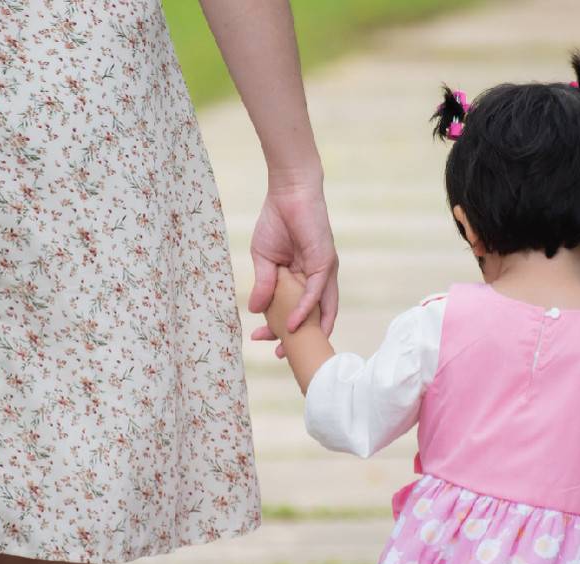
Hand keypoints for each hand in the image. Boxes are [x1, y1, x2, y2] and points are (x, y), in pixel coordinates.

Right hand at [246, 179, 338, 354]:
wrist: (288, 193)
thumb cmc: (277, 221)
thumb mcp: (264, 259)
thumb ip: (263, 285)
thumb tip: (254, 311)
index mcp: (302, 279)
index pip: (294, 310)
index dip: (280, 328)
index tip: (262, 341)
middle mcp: (316, 279)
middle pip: (311, 316)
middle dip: (296, 338)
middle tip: (279, 354)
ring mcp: (323, 273)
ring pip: (319, 310)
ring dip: (305, 331)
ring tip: (288, 348)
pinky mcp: (325, 263)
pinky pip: (316, 292)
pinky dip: (306, 310)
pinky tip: (294, 324)